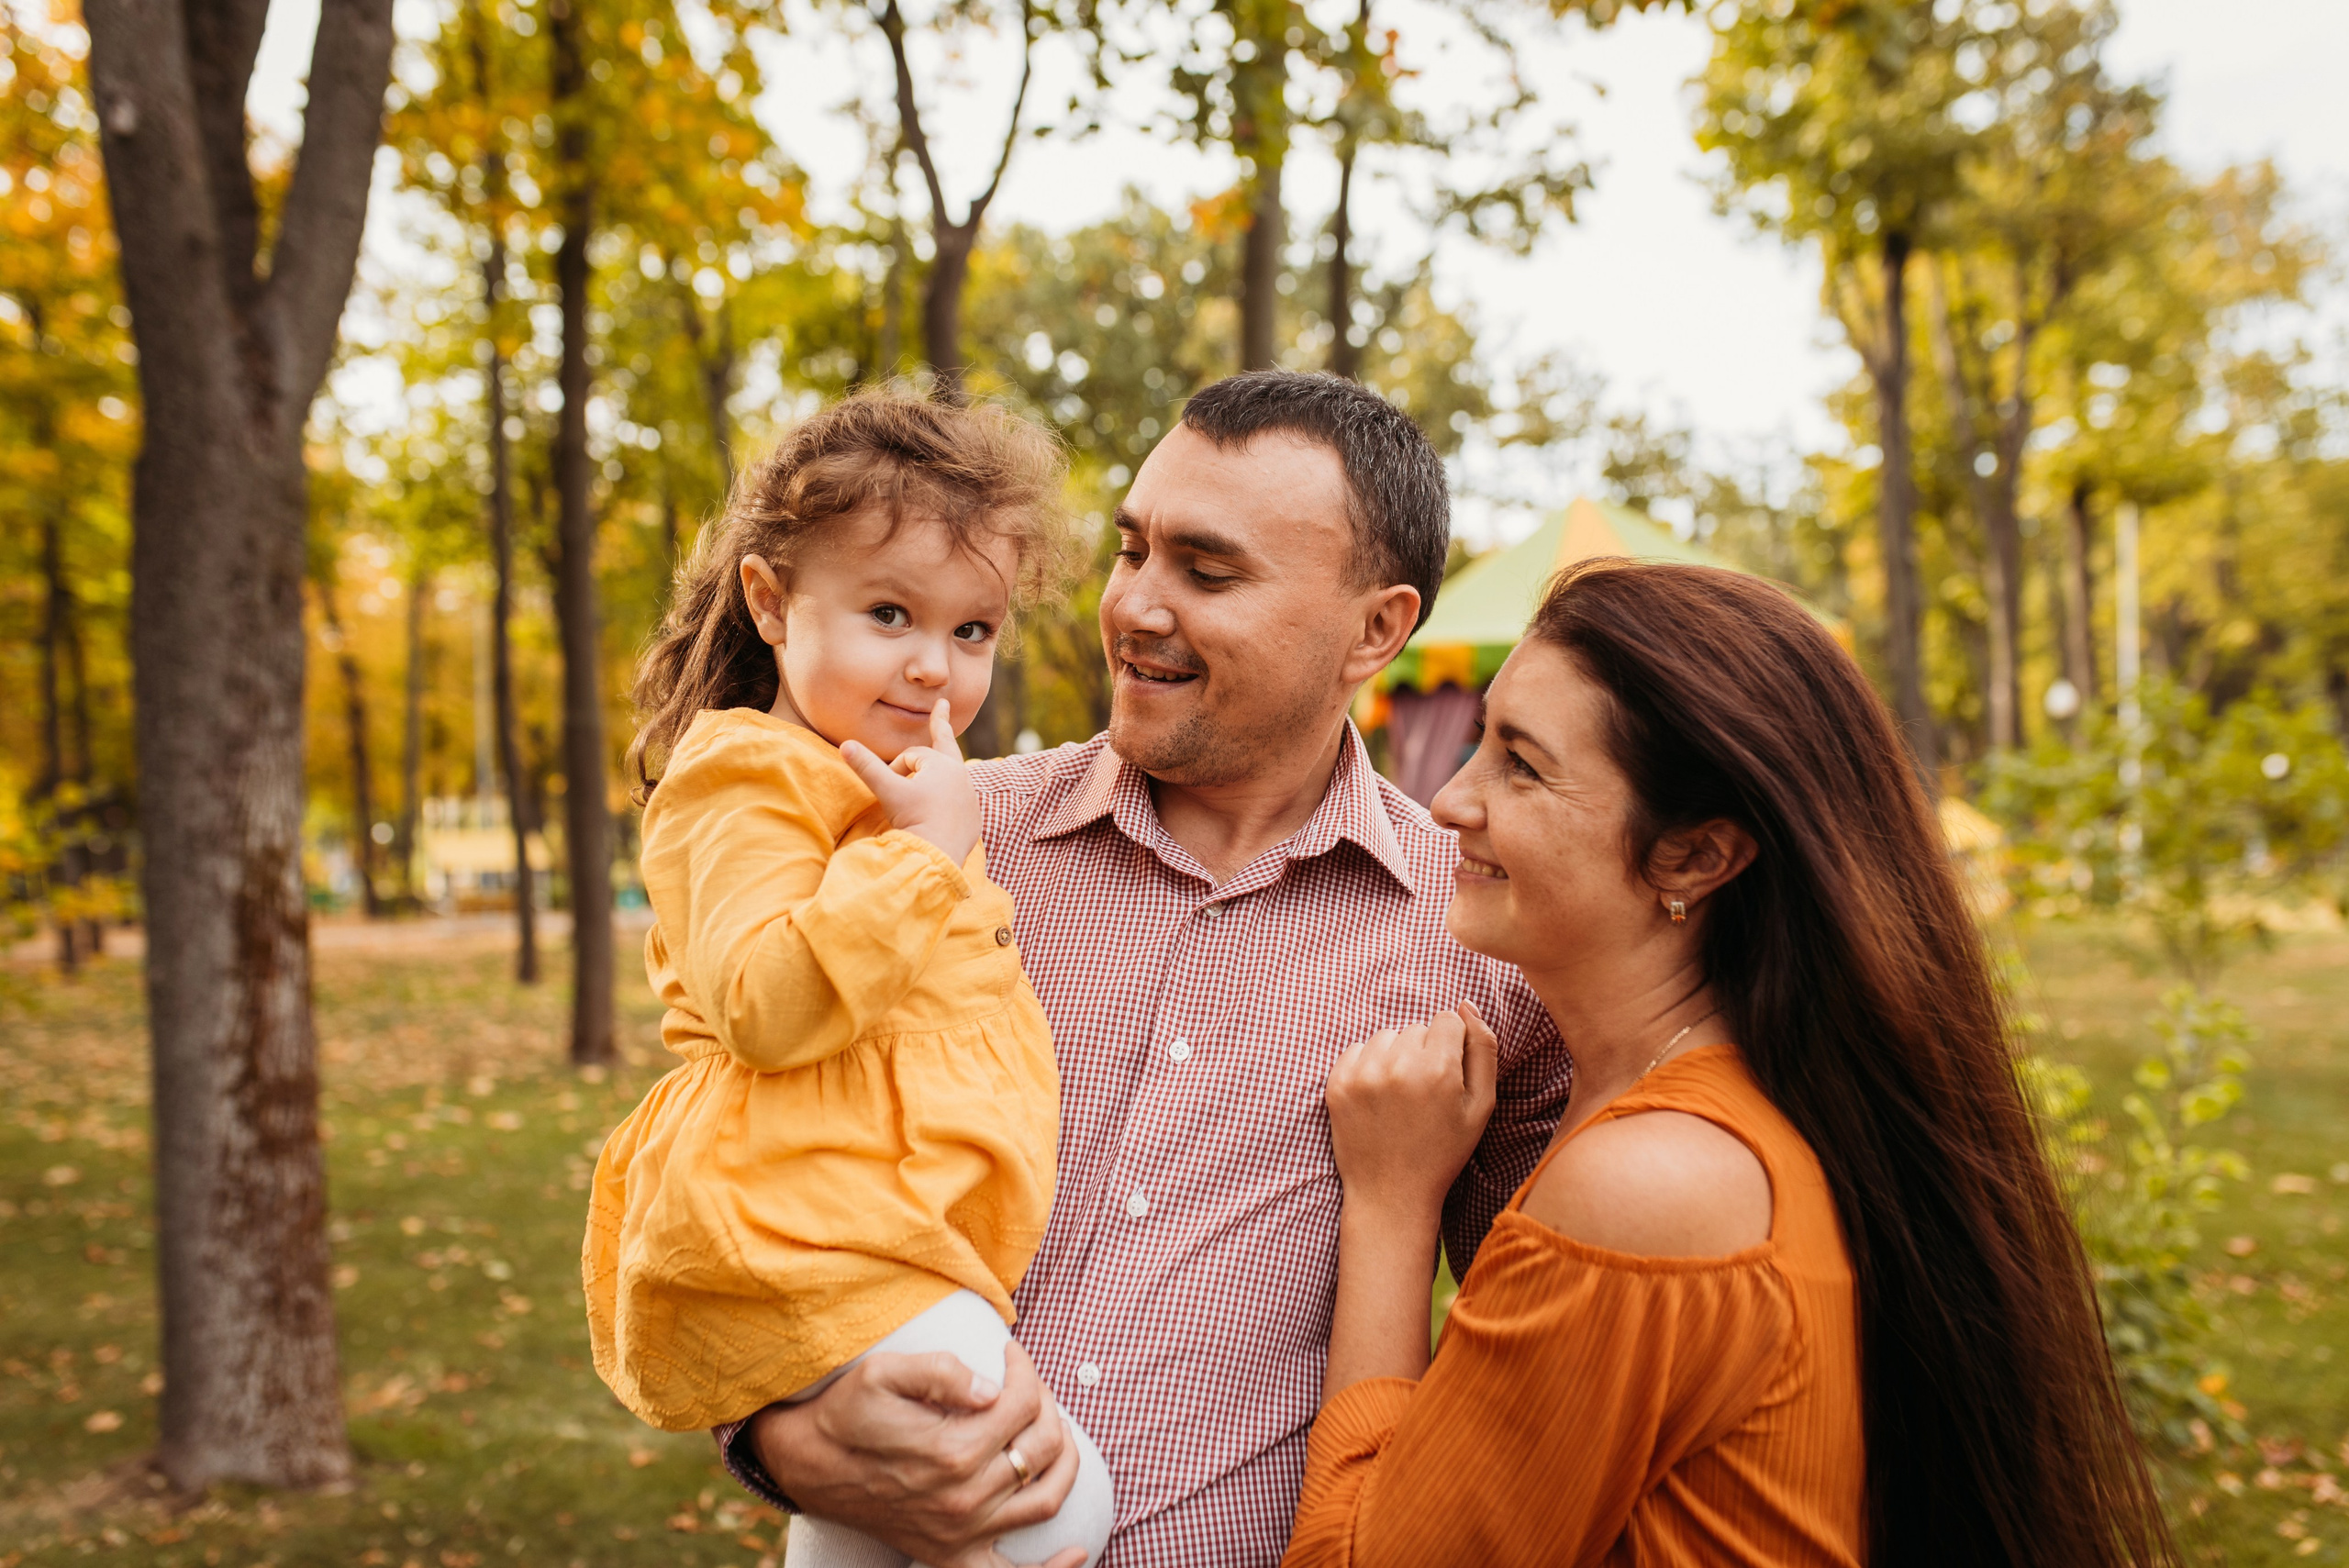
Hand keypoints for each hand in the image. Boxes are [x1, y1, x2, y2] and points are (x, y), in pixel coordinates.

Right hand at [748, 1342, 1080, 1567]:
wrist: (808, 1464)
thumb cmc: (846, 1413)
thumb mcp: (883, 1373)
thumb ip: (942, 1371)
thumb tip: (993, 1386)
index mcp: (952, 1452)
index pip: (1022, 1403)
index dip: (1024, 1369)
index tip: (1010, 1352)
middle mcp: (964, 1499)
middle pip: (1040, 1445)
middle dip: (1045, 1404)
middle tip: (1027, 1384)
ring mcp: (962, 1533)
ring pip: (1047, 1498)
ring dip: (1064, 1459)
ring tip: (1050, 1428)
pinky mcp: (951, 1555)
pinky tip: (1077, 1552)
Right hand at [840, 699, 981, 865]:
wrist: (938, 855)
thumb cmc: (914, 818)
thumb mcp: (888, 791)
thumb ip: (867, 767)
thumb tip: (845, 745)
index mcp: (943, 765)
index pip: (914, 755)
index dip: (897, 766)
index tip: (890, 781)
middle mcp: (961, 776)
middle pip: (946, 747)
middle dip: (941, 727)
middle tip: (943, 706)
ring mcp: (969, 797)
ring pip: (951, 777)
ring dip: (942, 770)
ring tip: (943, 760)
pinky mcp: (973, 817)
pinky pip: (959, 801)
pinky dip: (950, 797)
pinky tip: (946, 803)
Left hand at [1325, 1004, 1498, 1223]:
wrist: (1391, 1194)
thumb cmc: (1443, 1151)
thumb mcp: (1481, 1106)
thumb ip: (1483, 1049)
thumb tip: (1465, 1005)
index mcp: (1438, 1071)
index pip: (1448, 1020)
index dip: (1452, 1048)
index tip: (1447, 1077)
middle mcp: (1398, 1067)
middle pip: (1417, 1028)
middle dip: (1424, 1052)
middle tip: (1424, 1095)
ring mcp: (1363, 1075)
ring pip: (1387, 1036)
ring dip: (1395, 1056)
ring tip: (1401, 1096)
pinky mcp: (1337, 1084)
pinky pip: (1357, 1049)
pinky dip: (1369, 1065)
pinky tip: (1378, 1098)